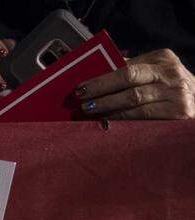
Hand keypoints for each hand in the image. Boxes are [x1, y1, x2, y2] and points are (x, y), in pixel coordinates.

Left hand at [77, 49, 194, 119]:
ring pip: (134, 98)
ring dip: (107, 104)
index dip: (102, 77)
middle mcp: (170, 73)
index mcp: (163, 58)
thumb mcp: (157, 74)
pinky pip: (143, 116)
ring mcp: (176, 92)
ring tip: (88, 110)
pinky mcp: (179, 112)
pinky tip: (107, 120)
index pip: (127, 66)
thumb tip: (98, 73)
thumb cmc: (170, 90)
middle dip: (101, 87)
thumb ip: (132, 71)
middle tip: (80, 96)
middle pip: (129, 77)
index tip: (81, 85)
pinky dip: (122, 118)